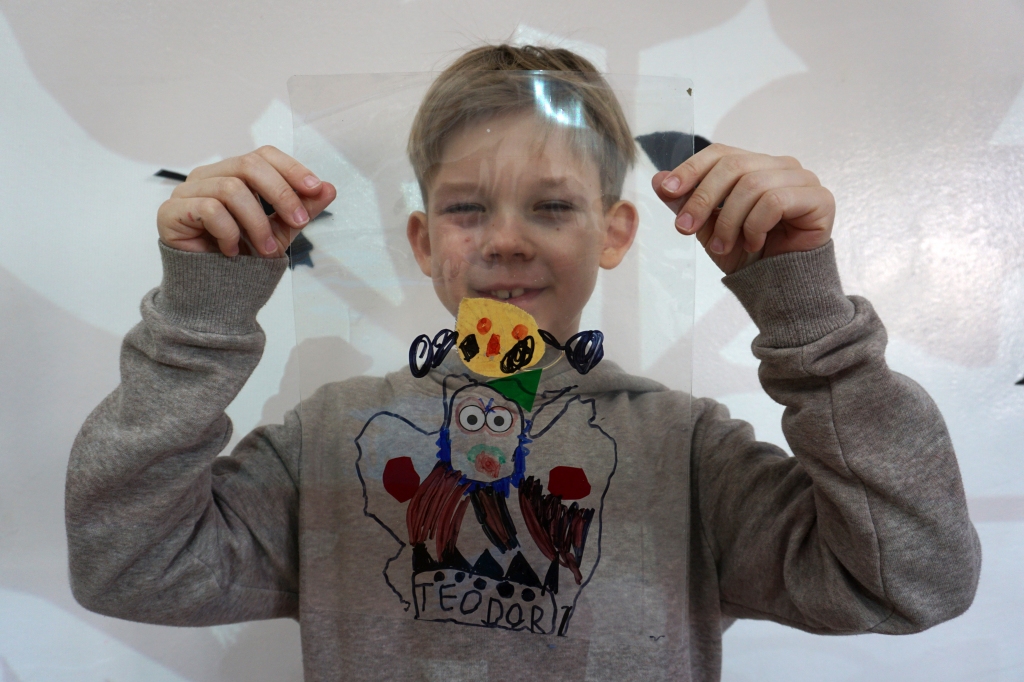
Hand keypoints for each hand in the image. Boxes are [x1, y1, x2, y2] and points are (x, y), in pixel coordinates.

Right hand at [157, 146, 336, 257]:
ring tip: (265, 249)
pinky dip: (229, 232)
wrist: (214, 294)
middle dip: (281, 194)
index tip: (316, 190)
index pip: (263, 155)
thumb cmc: (244, 256)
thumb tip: (329, 188)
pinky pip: (208, 209)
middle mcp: (209, 176)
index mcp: (234, 174)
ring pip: (231, 189)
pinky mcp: (171, 212)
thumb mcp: (282, 231)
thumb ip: (302, 209)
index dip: (291, 168)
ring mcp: (187, 191)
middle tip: (299, 222)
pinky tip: (232, 251)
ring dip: (257, 222)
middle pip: (248, 165)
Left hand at [652, 144, 833, 274]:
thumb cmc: (748, 255)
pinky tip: (754, 243)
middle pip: (733, 166)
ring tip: (722, 246)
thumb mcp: (708, 228)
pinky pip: (776, 201)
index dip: (691, 169)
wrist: (778, 286)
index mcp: (755, 166)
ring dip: (729, 221)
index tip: (668, 191)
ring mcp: (803, 180)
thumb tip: (659, 179)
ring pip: (752, 185)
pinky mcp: (819, 199)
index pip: (720, 153)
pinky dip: (756, 226)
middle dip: (703, 199)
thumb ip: (687, 202)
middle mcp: (780, 166)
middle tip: (685, 229)